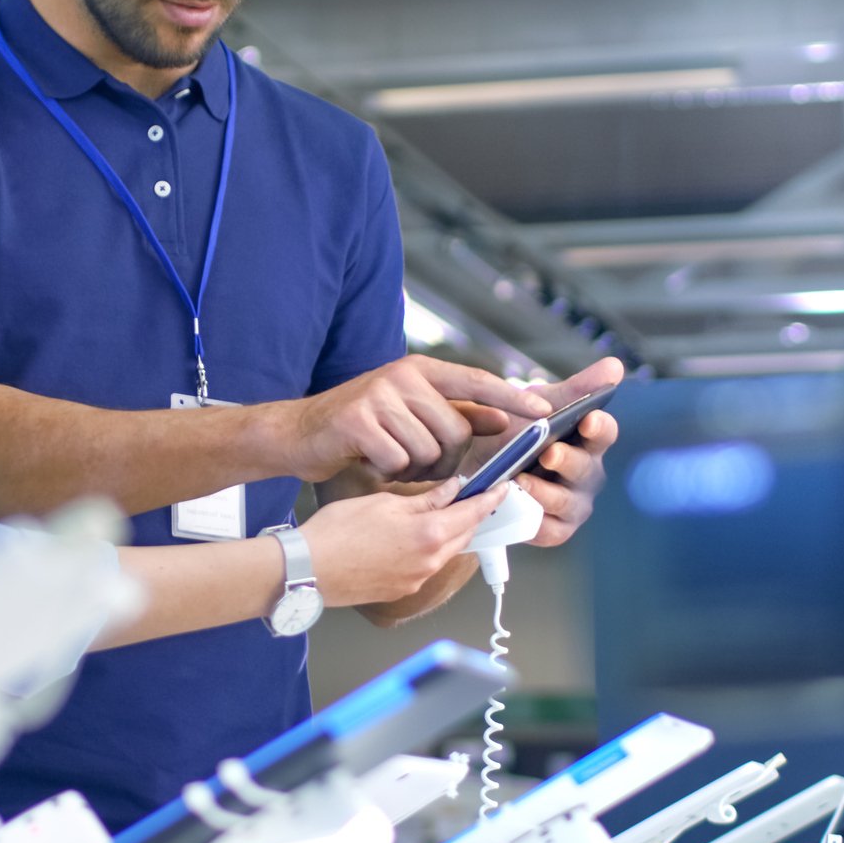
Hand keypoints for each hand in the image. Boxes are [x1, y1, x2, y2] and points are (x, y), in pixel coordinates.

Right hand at [277, 355, 545, 484]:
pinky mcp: (357, 420)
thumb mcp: (410, 413)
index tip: (544, 410)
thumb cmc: (361, 427)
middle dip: (444, 459)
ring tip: (391, 459)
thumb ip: (454, 414)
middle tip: (416, 461)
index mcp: (420, 370)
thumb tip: (499, 418)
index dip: (511, 397)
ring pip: (428, 451)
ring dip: (414, 468)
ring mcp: (378, 395)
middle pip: (456, 432)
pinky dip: (389, 472)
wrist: (299, 434)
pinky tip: (373, 463)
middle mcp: (402, 376)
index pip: (477, 380)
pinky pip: (397, 460)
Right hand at [302, 478, 506, 606]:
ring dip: (450, 532)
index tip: (502, 488)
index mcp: (429, 535)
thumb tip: (452, 491)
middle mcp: (430, 562)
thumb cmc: (337, 533)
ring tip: (442, 513)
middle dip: (472, 516)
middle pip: (464, 535)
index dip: (490, 499)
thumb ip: (425, 500)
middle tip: (475, 497)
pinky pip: (427, 565)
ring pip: (446, 551)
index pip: (473, 513)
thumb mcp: (384, 503)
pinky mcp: (401, 589)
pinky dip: (430, 548)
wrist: (308, 571)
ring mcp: (417, 580)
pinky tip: (413, 536)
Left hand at [511, 358, 623, 547]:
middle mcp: (586, 473)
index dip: (598, 426)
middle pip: (585, 469)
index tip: (589, 418)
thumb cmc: (520, 432)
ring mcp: (572, 503)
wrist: (480, 463)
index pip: (603, 432)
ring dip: (545, 492)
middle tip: (549, 453)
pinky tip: (517, 508)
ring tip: (522, 480)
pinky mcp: (555, 529)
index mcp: (588, 441)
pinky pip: (549, 529)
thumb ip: (576, 389)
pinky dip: (533, 519)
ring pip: (567, 502)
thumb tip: (615, 366)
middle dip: (568, 461)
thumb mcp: (541, 405)